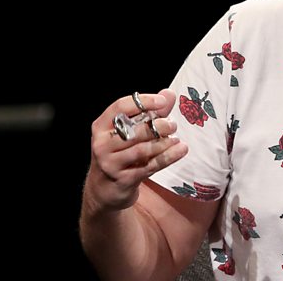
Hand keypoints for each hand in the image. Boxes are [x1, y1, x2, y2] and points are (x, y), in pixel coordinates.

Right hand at [84, 89, 188, 212]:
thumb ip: (151, 113)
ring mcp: (110, 163)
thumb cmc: (120, 153)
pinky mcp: (123, 180)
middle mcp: (102, 144)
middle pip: (133, 129)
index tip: (163, 102)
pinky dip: (168, 156)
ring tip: (175, 138)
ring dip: (163, 142)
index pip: (121, 107)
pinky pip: (150, 166)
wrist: (105, 189)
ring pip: (142, 149)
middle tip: (173, 124)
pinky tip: (181, 149)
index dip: (143, 102)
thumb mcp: (130, 132)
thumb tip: (169, 94)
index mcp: (101, 126)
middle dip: (158, 125)